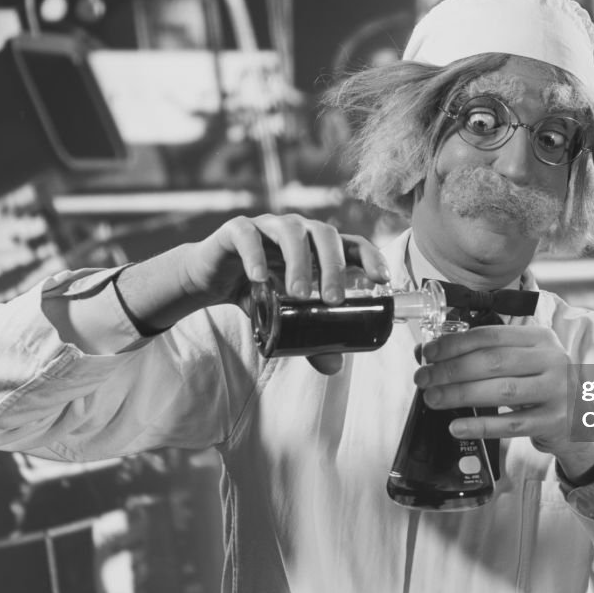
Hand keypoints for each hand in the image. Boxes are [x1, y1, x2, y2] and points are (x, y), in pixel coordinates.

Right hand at [179, 214, 389, 373]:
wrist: (211, 280)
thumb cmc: (258, 292)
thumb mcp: (285, 317)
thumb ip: (309, 337)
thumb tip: (335, 366)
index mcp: (317, 247)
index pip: (352, 243)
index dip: (370, 256)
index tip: (381, 279)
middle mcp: (298, 229)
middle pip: (325, 234)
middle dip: (333, 267)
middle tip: (334, 300)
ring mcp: (268, 226)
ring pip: (292, 232)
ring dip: (299, 263)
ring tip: (300, 295)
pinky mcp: (237, 230)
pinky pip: (248, 235)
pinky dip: (255, 254)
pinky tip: (260, 277)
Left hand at [413, 325, 593, 476]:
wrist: (579, 418)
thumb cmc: (539, 384)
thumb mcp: (518, 362)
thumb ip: (477, 354)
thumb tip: (425, 352)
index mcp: (540, 338)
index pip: (491, 335)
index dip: (455, 343)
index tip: (428, 353)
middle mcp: (552, 360)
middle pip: (493, 362)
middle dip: (451, 370)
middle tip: (423, 379)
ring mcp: (556, 391)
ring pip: (501, 391)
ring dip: (460, 394)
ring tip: (433, 398)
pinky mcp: (553, 421)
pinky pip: (511, 424)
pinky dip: (480, 425)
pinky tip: (456, 425)